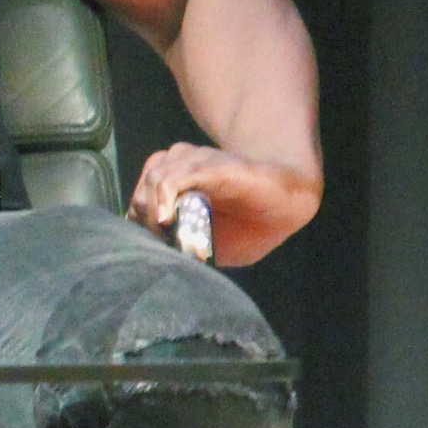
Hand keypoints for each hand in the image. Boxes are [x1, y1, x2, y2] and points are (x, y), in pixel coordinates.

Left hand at [132, 143, 319, 266]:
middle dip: (144, 214)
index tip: (150, 242)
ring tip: (164, 230)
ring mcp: (197, 164)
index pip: (141, 197)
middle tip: (159, 238)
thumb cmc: (252, 227)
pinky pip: (176, 176)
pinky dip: (165, 195)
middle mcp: (184, 169)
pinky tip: (167, 218)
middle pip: (143, 187)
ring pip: (156, 176)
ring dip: (154, 207)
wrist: (288, 205)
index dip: (139, 219)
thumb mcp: (213, 246)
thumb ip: (185, 247)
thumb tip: (157, 263)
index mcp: (180, 186)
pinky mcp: (212, 166)